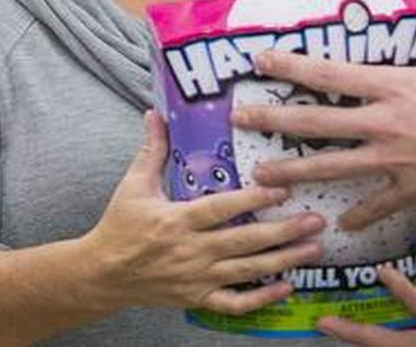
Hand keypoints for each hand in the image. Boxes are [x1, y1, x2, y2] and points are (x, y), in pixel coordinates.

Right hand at [81, 111, 325, 315]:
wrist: (100, 275)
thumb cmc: (119, 226)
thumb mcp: (133, 184)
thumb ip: (152, 149)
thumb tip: (156, 113)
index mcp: (176, 220)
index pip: (221, 209)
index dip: (253, 199)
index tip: (283, 190)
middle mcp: (190, 251)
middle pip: (243, 241)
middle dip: (283, 231)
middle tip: (316, 220)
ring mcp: (195, 278)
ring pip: (246, 272)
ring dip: (283, 260)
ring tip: (313, 248)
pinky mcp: (196, 298)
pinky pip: (233, 303)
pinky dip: (261, 299)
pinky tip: (286, 286)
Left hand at [233, 16, 415, 229]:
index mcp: (398, 87)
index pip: (333, 73)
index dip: (293, 65)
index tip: (262, 61)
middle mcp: (385, 122)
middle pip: (317, 120)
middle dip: (273, 119)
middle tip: (240, 118)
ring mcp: (393, 159)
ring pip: (331, 165)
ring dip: (293, 170)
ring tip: (261, 176)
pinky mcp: (409, 190)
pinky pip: (375, 205)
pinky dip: (358, 215)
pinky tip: (342, 223)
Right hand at [314, 208, 415, 346]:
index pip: (413, 326)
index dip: (381, 317)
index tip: (351, 298)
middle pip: (397, 342)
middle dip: (356, 336)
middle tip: (319, 320)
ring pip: (403, 344)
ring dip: (365, 336)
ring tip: (330, 320)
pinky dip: (409, 300)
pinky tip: (388, 278)